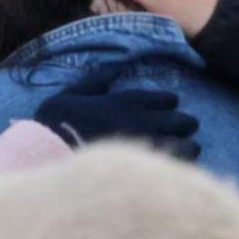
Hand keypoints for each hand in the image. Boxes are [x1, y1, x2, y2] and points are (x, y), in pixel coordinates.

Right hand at [32, 65, 203, 161]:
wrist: (49, 156)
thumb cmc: (57, 124)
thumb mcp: (73, 93)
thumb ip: (98, 79)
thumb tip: (118, 64)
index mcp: (126, 102)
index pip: (163, 98)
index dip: (170, 102)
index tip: (170, 104)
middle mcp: (142, 122)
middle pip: (181, 120)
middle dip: (185, 123)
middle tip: (185, 126)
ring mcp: (146, 150)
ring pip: (187, 146)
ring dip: (189, 146)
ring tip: (188, 149)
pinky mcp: (147, 173)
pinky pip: (177, 171)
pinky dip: (181, 168)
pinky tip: (178, 170)